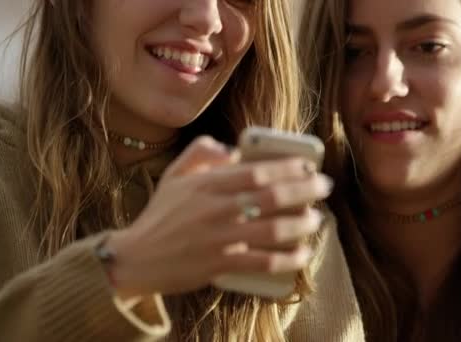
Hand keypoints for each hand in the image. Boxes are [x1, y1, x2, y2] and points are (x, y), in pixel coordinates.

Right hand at [105, 136, 331, 296]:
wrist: (136, 257)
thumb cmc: (160, 215)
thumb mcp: (174, 175)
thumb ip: (201, 152)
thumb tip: (232, 151)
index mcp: (207, 184)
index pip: (256, 171)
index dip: (288, 167)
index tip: (309, 165)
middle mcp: (216, 209)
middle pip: (271, 197)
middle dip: (305, 190)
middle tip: (324, 187)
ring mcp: (219, 238)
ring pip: (272, 229)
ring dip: (301, 223)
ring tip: (316, 219)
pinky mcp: (220, 264)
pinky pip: (262, 262)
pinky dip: (287, 259)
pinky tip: (302, 253)